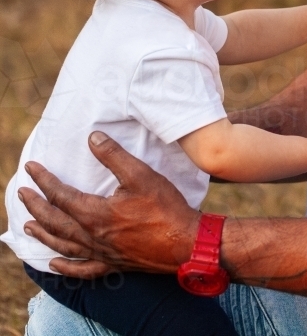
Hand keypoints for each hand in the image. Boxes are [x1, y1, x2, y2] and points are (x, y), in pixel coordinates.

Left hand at [18, 132, 199, 277]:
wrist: (184, 242)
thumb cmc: (164, 207)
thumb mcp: (141, 174)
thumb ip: (114, 156)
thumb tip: (93, 138)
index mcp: (96, 214)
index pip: (61, 195)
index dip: (44, 180)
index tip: (31, 168)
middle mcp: (92, 236)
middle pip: (55, 221)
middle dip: (36, 206)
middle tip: (21, 193)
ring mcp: (101, 253)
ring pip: (63, 244)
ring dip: (43, 233)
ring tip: (28, 226)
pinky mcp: (112, 264)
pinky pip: (81, 269)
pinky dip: (65, 267)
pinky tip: (54, 263)